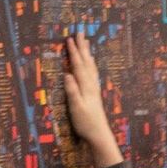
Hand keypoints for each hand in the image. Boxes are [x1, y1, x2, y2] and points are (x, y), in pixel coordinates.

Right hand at [62, 31, 122, 167]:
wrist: (99, 134)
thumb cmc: (85, 123)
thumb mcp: (76, 108)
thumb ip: (72, 91)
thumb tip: (67, 74)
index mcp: (85, 86)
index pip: (79, 65)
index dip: (74, 52)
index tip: (70, 39)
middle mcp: (91, 85)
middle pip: (86, 62)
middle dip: (82, 47)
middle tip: (80, 33)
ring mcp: (94, 88)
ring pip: (90, 66)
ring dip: (87, 54)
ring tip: (86, 43)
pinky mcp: (94, 94)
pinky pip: (92, 73)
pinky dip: (90, 65)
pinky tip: (91, 64)